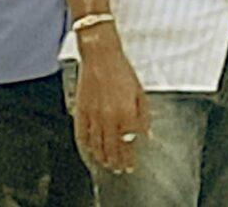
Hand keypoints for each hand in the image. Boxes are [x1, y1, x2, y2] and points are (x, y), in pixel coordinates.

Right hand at [74, 34, 150, 174]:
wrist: (101, 58)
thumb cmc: (122, 72)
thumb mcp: (140, 93)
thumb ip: (144, 115)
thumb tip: (146, 134)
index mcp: (125, 113)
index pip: (128, 143)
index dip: (129, 157)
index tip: (131, 165)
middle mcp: (108, 118)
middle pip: (112, 147)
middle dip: (116, 162)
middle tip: (119, 170)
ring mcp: (93, 116)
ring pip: (96, 144)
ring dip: (102, 157)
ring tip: (107, 165)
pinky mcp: (81, 111)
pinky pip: (82, 134)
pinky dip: (86, 145)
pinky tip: (90, 150)